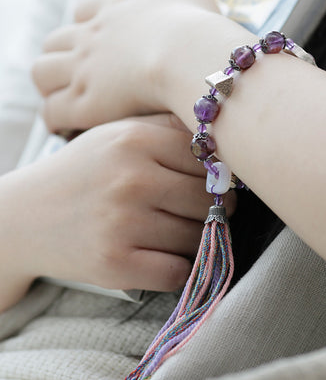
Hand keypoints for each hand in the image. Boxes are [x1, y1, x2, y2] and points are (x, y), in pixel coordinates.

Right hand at [12, 113, 234, 292]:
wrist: (24, 216)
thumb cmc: (84, 171)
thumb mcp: (120, 133)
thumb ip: (169, 130)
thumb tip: (225, 144)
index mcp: (136, 140)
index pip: (210, 158)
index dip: (219, 172)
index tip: (216, 181)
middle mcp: (131, 180)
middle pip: (210, 199)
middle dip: (216, 207)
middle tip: (204, 208)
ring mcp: (122, 224)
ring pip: (198, 236)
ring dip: (197, 237)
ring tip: (175, 228)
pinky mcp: (114, 265)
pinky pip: (178, 272)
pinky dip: (179, 267)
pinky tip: (163, 253)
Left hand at [32, 0, 222, 131]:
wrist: (190, 55)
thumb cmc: (200, 27)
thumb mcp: (194, 0)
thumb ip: (182, 0)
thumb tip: (186, 7)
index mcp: (117, 7)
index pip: (86, 9)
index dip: (89, 24)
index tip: (101, 38)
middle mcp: (93, 35)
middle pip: (56, 40)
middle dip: (63, 55)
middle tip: (81, 73)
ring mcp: (84, 69)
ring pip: (42, 72)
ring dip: (51, 84)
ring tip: (68, 98)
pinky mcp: (85, 103)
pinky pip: (53, 110)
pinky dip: (56, 117)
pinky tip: (68, 125)